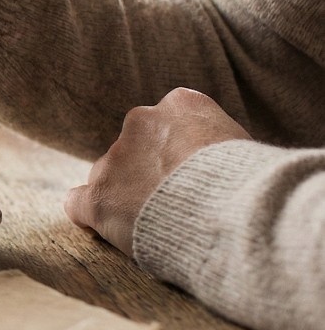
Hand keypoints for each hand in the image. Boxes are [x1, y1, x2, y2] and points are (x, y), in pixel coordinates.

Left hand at [65, 88, 250, 253]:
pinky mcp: (100, 195)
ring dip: (124, 195)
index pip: (165, 123)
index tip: (188, 174)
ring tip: (158, 223)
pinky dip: (90, 214)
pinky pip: (79, 202)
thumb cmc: (251, 186)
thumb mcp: (241, 146)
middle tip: (174, 202)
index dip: (175, 153)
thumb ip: (211, 144)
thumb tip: (206, 161)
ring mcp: (115, 159)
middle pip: (134, 148)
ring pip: (108, 175)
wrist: (236, 212)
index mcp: (180, 104)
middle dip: (147, 172)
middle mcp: (141, 122)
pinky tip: (102, 226)